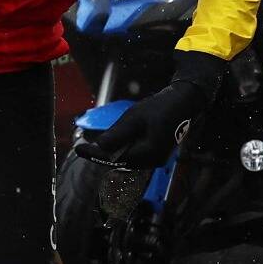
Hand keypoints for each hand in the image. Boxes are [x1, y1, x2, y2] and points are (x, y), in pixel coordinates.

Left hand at [73, 51, 225, 168]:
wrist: (183, 102)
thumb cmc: (160, 107)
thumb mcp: (134, 118)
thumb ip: (117, 135)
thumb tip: (99, 148)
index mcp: (149, 153)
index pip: (116, 158)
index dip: (96, 155)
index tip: (79, 149)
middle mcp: (154, 161)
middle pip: (121, 161)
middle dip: (104, 154)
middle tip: (85, 147)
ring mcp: (156, 160)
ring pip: (128, 158)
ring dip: (114, 151)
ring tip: (101, 143)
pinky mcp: (156, 155)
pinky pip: (135, 154)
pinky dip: (124, 148)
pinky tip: (118, 140)